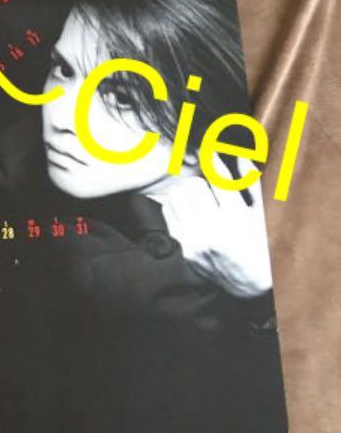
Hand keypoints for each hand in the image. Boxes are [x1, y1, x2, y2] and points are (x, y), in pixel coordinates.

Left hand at [157, 157, 272, 298]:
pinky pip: (169, 215)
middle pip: (192, 185)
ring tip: (198, 198)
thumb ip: (251, 184)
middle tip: (207, 184)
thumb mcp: (263, 215)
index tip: (209, 149)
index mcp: (236, 219)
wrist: (251, 283)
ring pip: (176, 198)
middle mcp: (213, 229)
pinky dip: (176, 207)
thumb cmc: (262, 244)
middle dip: (200, 180)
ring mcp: (195, 240)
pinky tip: (188, 210)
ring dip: (186, 193)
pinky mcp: (184, 248)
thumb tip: (239, 156)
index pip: (219, 178)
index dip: (213, 159)